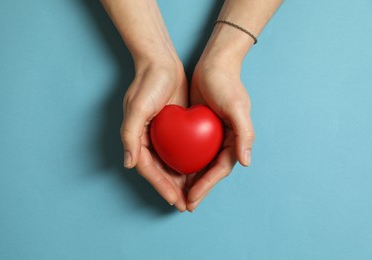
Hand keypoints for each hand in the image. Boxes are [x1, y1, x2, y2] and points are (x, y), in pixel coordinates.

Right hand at [121, 57, 188, 211]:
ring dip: (181, 181)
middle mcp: (149, 140)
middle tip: (187, 205)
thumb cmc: (147, 84)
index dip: (161, 186)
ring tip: (194, 196)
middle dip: (173, 190)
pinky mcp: (175, 129)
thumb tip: (129, 164)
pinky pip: (182, 151)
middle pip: (160, 171)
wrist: (162, 63)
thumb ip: (130, 136)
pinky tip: (199, 173)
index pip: (149, 169)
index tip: (175, 200)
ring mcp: (163, 136)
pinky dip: (189, 163)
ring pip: (172, 164)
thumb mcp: (137, 107)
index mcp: (137, 139)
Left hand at [186, 57, 254, 211]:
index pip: (220, 169)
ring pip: (200, 164)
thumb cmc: (226, 84)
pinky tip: (172, 169)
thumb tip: (246, 162)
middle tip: (183, 204)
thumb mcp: (237, 107)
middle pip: (210, 171)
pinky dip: (184, 162)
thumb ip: (244, 134)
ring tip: (177, 194)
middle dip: (198, 189)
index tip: (192, 198)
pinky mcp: (199, 129)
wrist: (214, 64)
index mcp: (235, 139)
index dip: (207, 186)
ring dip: (190, 180)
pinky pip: (191, 151)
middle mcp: (224, 141)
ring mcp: (211, 136)